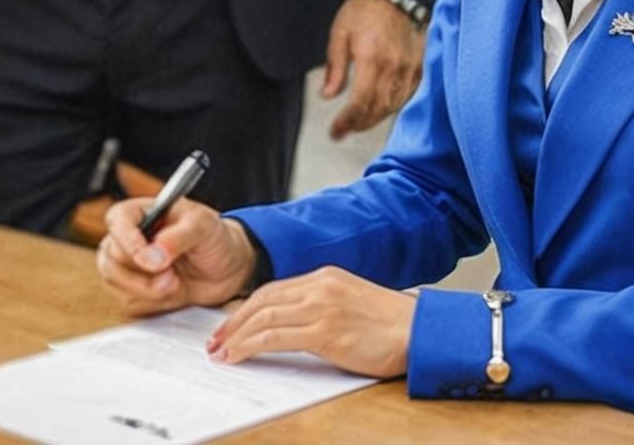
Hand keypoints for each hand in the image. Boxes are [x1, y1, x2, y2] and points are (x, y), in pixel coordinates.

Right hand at [97, 197, 253, 316]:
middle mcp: (130, 237)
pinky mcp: (134, 291)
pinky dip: (153, 303)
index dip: (127, 240)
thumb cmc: (214, 238)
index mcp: (143, 212)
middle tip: (171, 278)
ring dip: (148, 290)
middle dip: (143, 274)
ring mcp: (128, 266)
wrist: (227, 269)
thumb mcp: (203, 227)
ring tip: (175, 284)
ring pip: (117, 283)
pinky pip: (130, 302)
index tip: (150, 259)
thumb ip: (178, 237)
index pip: (117, 219)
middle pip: (112, 258)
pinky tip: (173, 292)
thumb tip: (152, 256)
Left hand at [205, 266, 416, 378]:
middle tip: (215, 340)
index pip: (274, 288)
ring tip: (220, 352)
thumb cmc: (390, 325)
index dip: (246, 308)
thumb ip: (322, 308)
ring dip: (236, 335)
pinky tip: (238, 356)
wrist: (418, 330)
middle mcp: (321, 286)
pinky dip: (250, 345)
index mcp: (326, 277)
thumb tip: (292, 326)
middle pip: (263, 299)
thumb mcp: (351, 304)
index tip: (230, 325)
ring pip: (264, 316)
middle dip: (233, 321)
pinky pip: (275, 336)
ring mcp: (322, 306)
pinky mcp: (325, 331)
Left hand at [321, 0, 424, 139]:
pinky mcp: (419, 66)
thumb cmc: (364, 10)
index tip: (335, 131)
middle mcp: (393, 66)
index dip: (347, 121)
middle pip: (377, 109)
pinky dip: (393, 107)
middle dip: (359, 124)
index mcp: (371, 58)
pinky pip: (407, 96)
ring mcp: (409, 67)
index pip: (360, 102)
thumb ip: (335, 68)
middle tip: (344, 129)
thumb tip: (328, 95)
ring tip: (360, 122)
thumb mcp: (339, 34)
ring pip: (393, 106)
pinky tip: (381, 108)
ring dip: (375, 119)